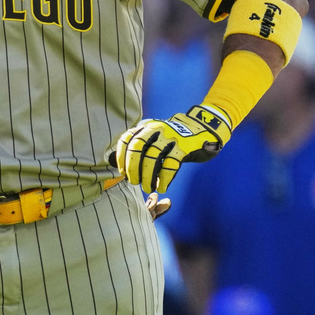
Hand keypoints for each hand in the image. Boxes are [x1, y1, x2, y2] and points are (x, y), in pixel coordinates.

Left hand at [115, 105, 229, 193]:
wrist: (202, 128)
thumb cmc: (173, 139)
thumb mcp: (154, 137)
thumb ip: (137, 147)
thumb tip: (112, 161)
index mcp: (147, 126)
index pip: (127, 139)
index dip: (121, 156)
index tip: (122, 171)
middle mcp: (157, 129)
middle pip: (138, 147)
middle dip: (132, 166)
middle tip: (133, 181)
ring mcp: (171, 136)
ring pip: (153, 157)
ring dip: (148, 175)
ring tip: (147, 187)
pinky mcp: (184, 146)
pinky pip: (171, 164)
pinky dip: (165, 178)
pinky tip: (163, 186)